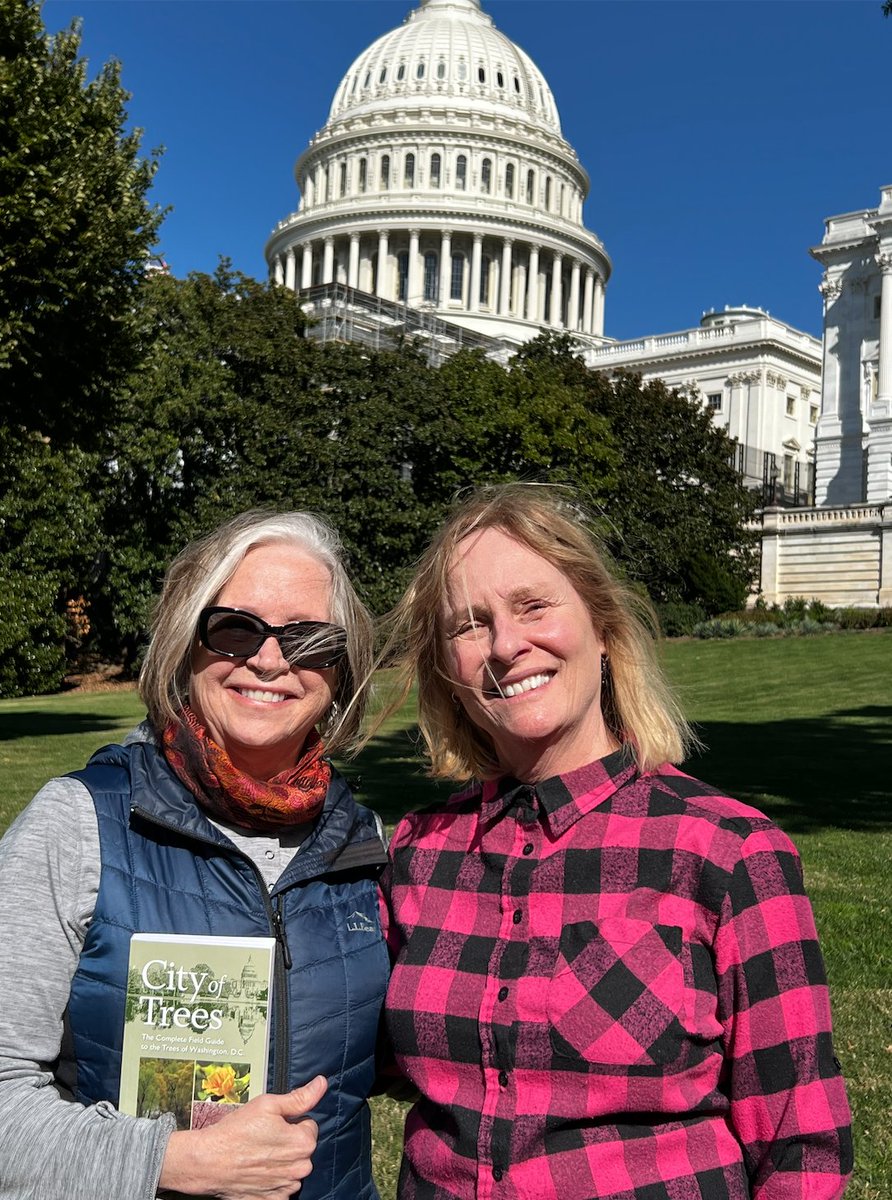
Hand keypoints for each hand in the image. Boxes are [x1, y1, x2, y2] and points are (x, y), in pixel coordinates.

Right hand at [159, 1075, 327, 1198]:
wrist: (209, 1161)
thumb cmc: (237, 1132)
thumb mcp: (268, 1105)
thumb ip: (299, 1097)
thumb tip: (321, 1083)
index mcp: (303, 1143)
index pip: (309, 1125)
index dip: (291, 1121)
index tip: (274, 1124)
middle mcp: (300, 1169)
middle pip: (303, 1148)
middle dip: (288, 1141)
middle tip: (264, 1138)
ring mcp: (286, 1188)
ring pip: (293, 1167)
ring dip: (282, 1161)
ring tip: (258, 1154)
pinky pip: (282, 1187)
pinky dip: (273, 1180)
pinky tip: (257, 1171)